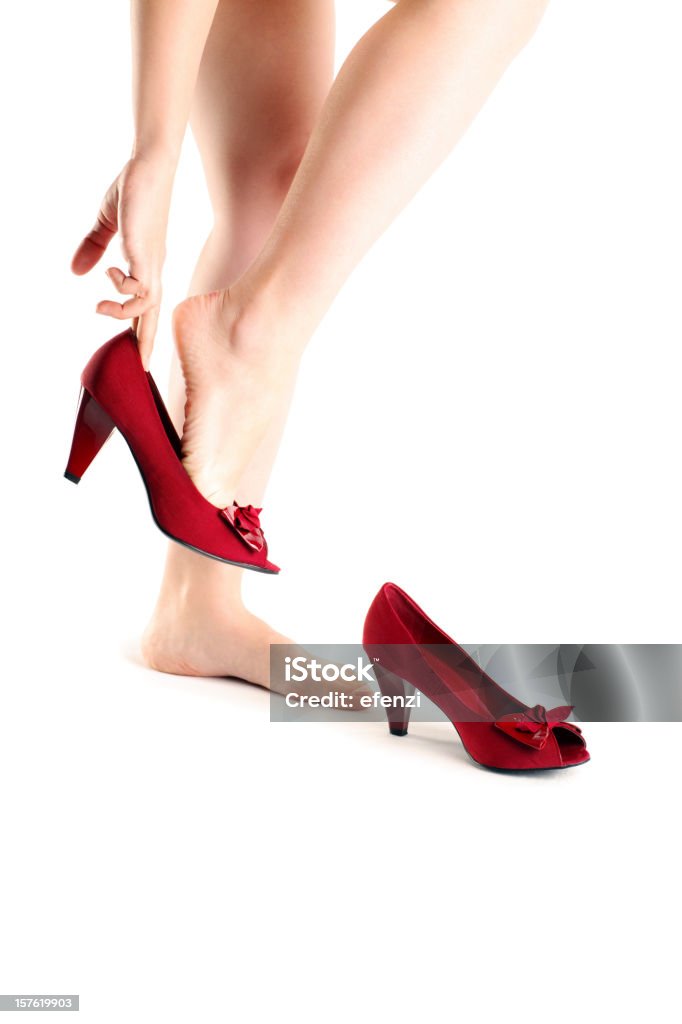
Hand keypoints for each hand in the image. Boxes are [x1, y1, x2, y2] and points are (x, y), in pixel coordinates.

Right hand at [71, 155, 174, 367]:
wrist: (148, 166)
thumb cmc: (133, 190)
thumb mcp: (107, 225)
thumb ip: (92, 248)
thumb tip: (76, 272)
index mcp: (148, 265)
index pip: (148, 304)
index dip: (144, 328)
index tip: (139, 354)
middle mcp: (154, 269)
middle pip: (154, 315)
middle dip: (147, 343)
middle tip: (141, 367)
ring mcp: (152, 262)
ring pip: (146, 305)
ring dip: (121, 312)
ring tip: (100, 307)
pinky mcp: (146, 253)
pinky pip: (140, 286)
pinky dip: (122, 287)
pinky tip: (110, 271)